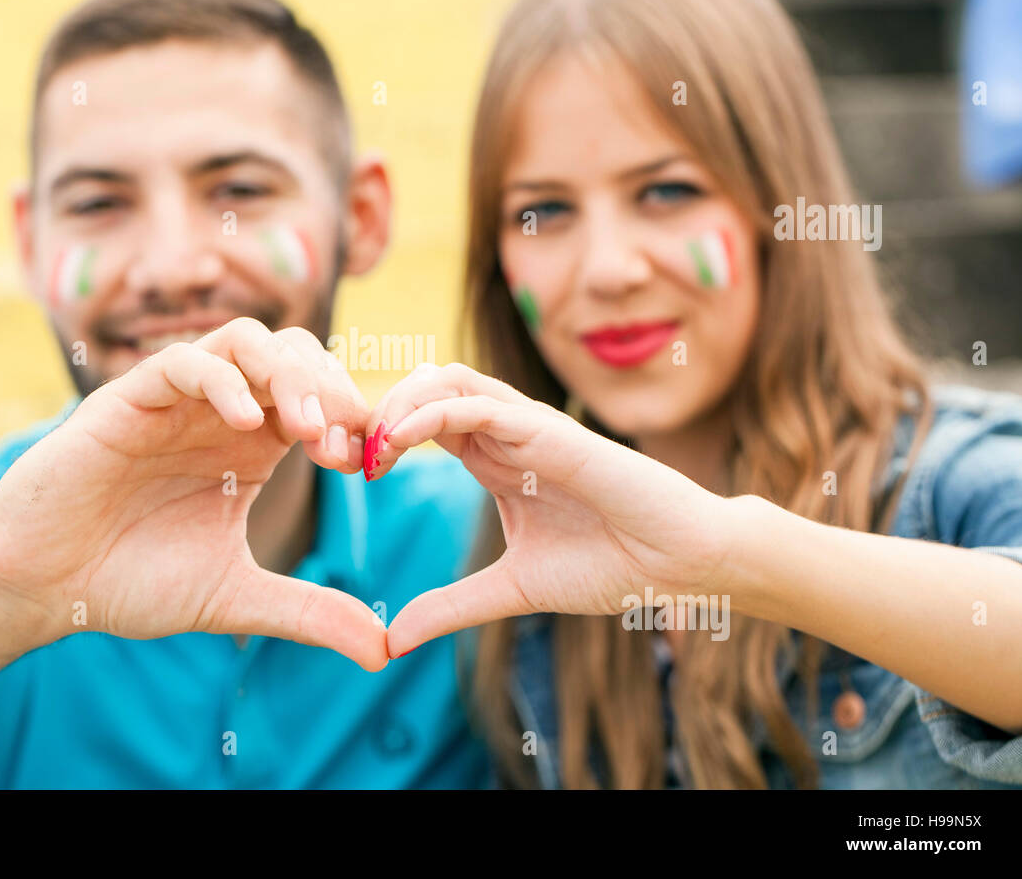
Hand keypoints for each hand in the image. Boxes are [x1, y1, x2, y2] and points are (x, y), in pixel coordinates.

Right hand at [0, 318, 387, 670]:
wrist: (43, 587)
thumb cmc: (131, 581)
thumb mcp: (236, 597)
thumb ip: (308, 613)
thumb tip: (383, 652)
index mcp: (253, 445)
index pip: (322, 399)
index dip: (354, 421)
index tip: (366, 467)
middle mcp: (220, 412)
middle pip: (296, 355)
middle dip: (331, 391)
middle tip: (340, 447)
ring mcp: (176, 401)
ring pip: (246, 342)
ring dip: (287, 374)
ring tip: (305, 429)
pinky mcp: (127, 401)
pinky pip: (183, 364)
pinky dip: (222, 381)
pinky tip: (246, 423)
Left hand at [368, 363, 731, 657]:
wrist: (679, 564)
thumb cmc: (610, 566)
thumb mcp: (510, 590)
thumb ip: (452, 606)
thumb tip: (392, 641)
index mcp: (494, 459)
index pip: (421, 424)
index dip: (379, 436)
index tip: (346, 470)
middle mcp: (506, 434)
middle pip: (424, 389)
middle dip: (378, 411)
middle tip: (343, 451)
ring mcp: (528, 427)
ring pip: (448, 380)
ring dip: (398, 403)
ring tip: (369, 445)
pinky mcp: (550, 431)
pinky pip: (480, 405)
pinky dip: (432, 413)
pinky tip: (398, 441)